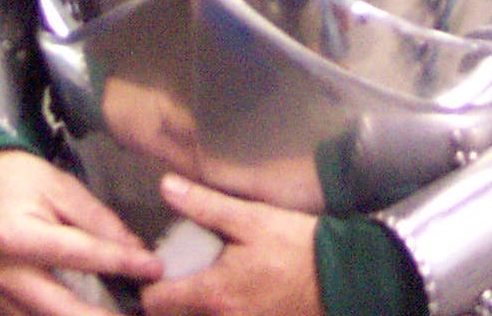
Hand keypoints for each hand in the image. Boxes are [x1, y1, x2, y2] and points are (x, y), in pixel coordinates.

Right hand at [0, 150, 163, 315]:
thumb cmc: (20, 182)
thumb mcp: (63, 188)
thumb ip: (100, 222)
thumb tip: (136, 252)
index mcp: (14, 234)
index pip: (77, 254)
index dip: (119, 263)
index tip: (153, 269)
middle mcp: (1, 273)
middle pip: (59, 308)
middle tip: (139, 312)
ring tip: (120, 315)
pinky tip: (92, 315)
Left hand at [140, 175, 321, 315]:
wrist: (343, 276)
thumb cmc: (297, 246)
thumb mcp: (252, 219)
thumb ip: (205, 206)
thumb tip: (166, 187)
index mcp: (212, 293)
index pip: (155, 302)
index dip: (149, 282)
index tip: (155, 263)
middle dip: (170, 293)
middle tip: (177, 266)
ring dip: (194, 302)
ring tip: (203, 274)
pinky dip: (219, 307)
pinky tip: (232, 287)